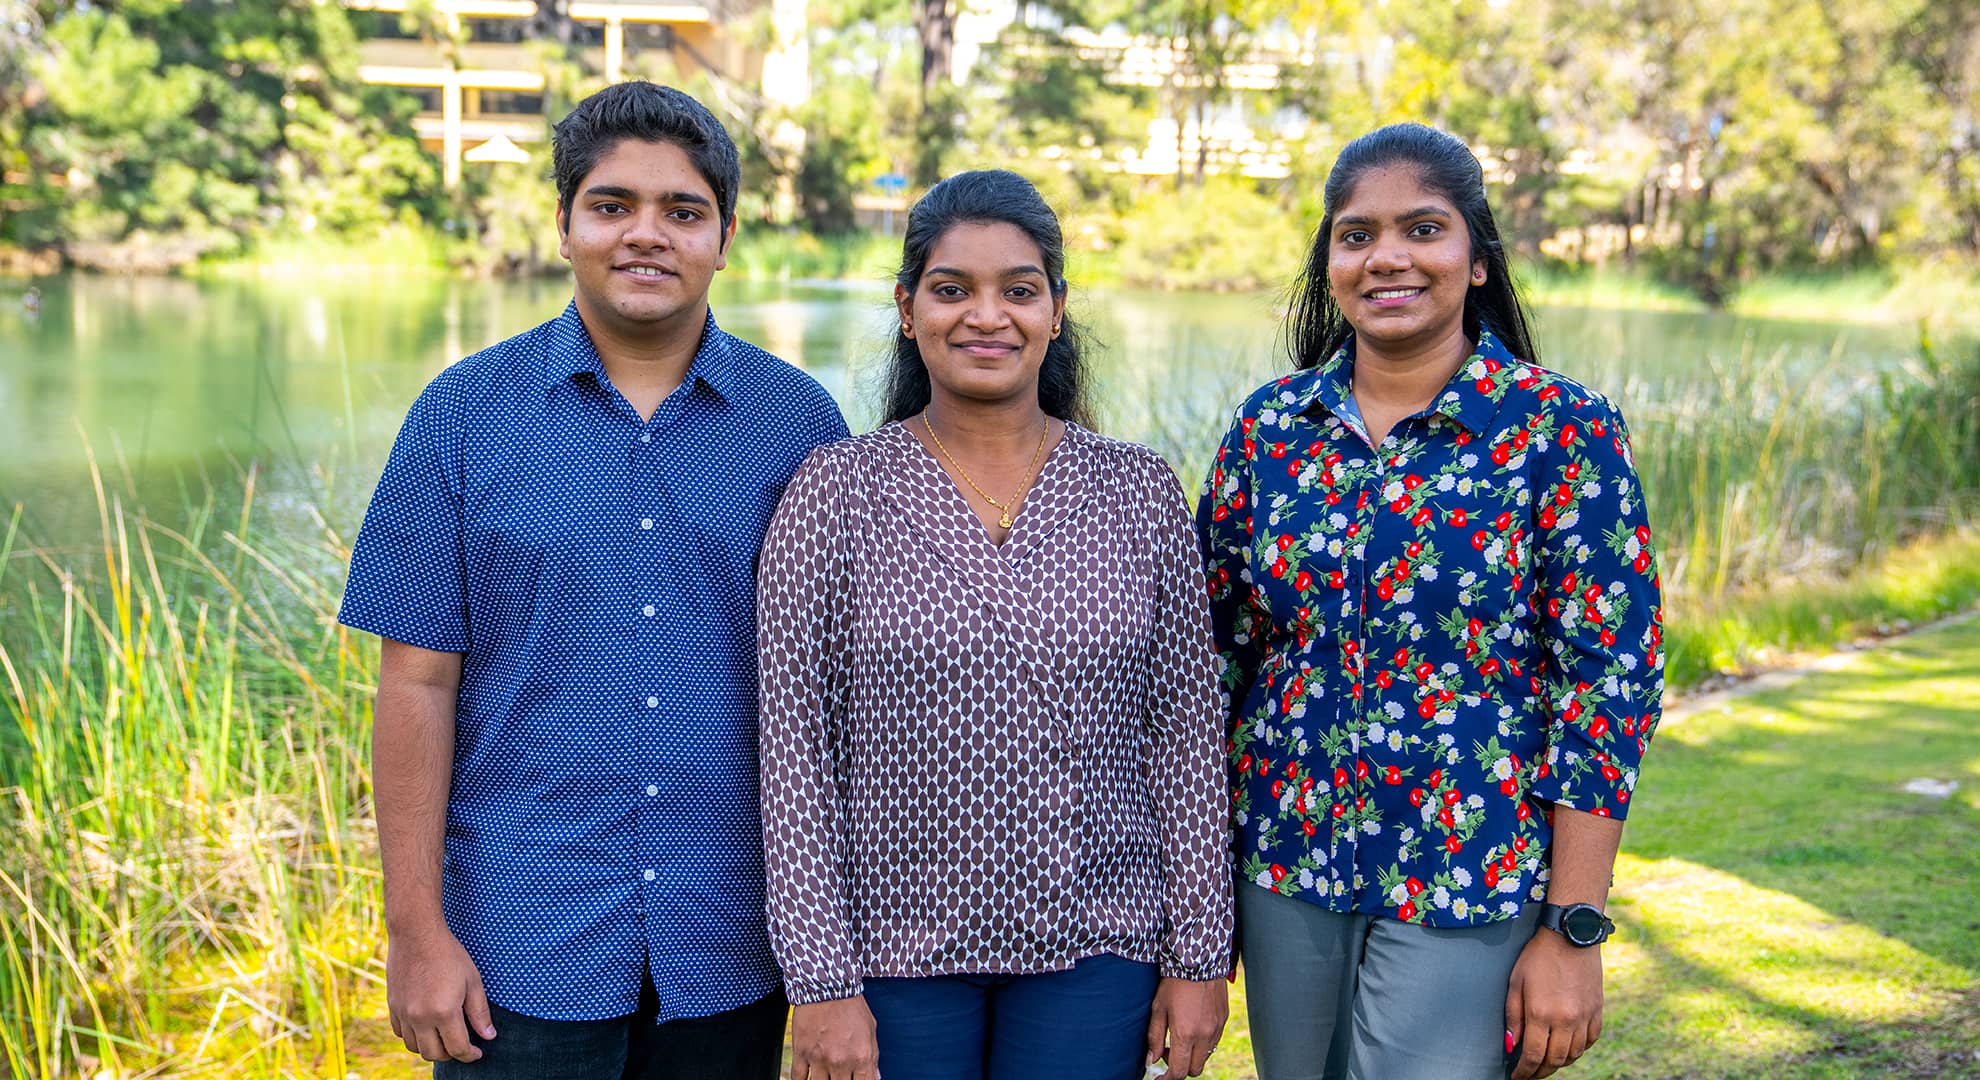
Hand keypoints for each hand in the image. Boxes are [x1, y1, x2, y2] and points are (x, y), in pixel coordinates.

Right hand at [386, 920, 494, 1062]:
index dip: (470, 1055)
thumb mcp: (472, 981)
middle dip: (450, 1055)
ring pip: (414, 1047)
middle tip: (462, 1046)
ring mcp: (403, 1013)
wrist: (416, 934)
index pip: (457, 1048)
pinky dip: (413, 1036)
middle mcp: (420, 1017)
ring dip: (430, 1047)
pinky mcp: (392, 1006)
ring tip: (444, 1038)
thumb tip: (488, 1036)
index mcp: (443, 1012)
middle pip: (434, 1053)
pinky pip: (400, 1033)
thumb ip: (479, 1012)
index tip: (477, 1053)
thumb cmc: (449, 955)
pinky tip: (425, 1026)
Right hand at [789, 996, 879, 1079]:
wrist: (827, 985)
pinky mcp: (801, 1052)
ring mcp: (819, 1059)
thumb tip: (875, 1077)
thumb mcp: (871, 1029)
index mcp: (861, 1057)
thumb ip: (873, 1057)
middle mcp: (840, 1062)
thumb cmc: (851, 1006)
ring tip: (826, 1075)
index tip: (856, 1079)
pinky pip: (798, 1078)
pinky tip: (807, 1079)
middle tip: (840, 1075)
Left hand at [1145, 976, 1228, 1077]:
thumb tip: (1151, 1060)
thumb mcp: (1158, 1009)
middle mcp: (1204, 1035)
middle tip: (1167, 1052)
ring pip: (1205, 1057)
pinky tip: (1192, 1027)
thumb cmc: (1174, 983)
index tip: (1159, 1078)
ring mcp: (1217, 1029)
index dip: (1167, 1079)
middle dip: (1180, 1067)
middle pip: (1194, 1070)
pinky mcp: (1223, 1020)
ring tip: (1179, 1037)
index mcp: (1186, 1034)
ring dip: (1192, 1056)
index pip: (1178, 1071)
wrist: (1198, 960)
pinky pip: (1214, 1042)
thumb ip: (1154, 1038)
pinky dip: (1202, 1044)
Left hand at [1506, 929, 1602, 1078]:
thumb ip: (1513, 1017)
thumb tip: (1511, 1046)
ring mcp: (1585, 1016)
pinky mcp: (1597, 1010)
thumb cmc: (1538, 956)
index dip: (1524, 1071)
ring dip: (1559, 1063)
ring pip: (1574, 1054)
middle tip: (1531, 1073)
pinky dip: (1579, 1050)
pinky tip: (1568, 1048)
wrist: (1571, 936)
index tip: (1518, 1077)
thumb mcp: (1515, 982)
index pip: (1532, 1055)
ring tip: (1547, 1062)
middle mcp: (1565, 1019)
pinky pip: (1590, 1041)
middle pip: (1555, 1060)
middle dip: (1541, 1072)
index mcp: (1541, 1013)